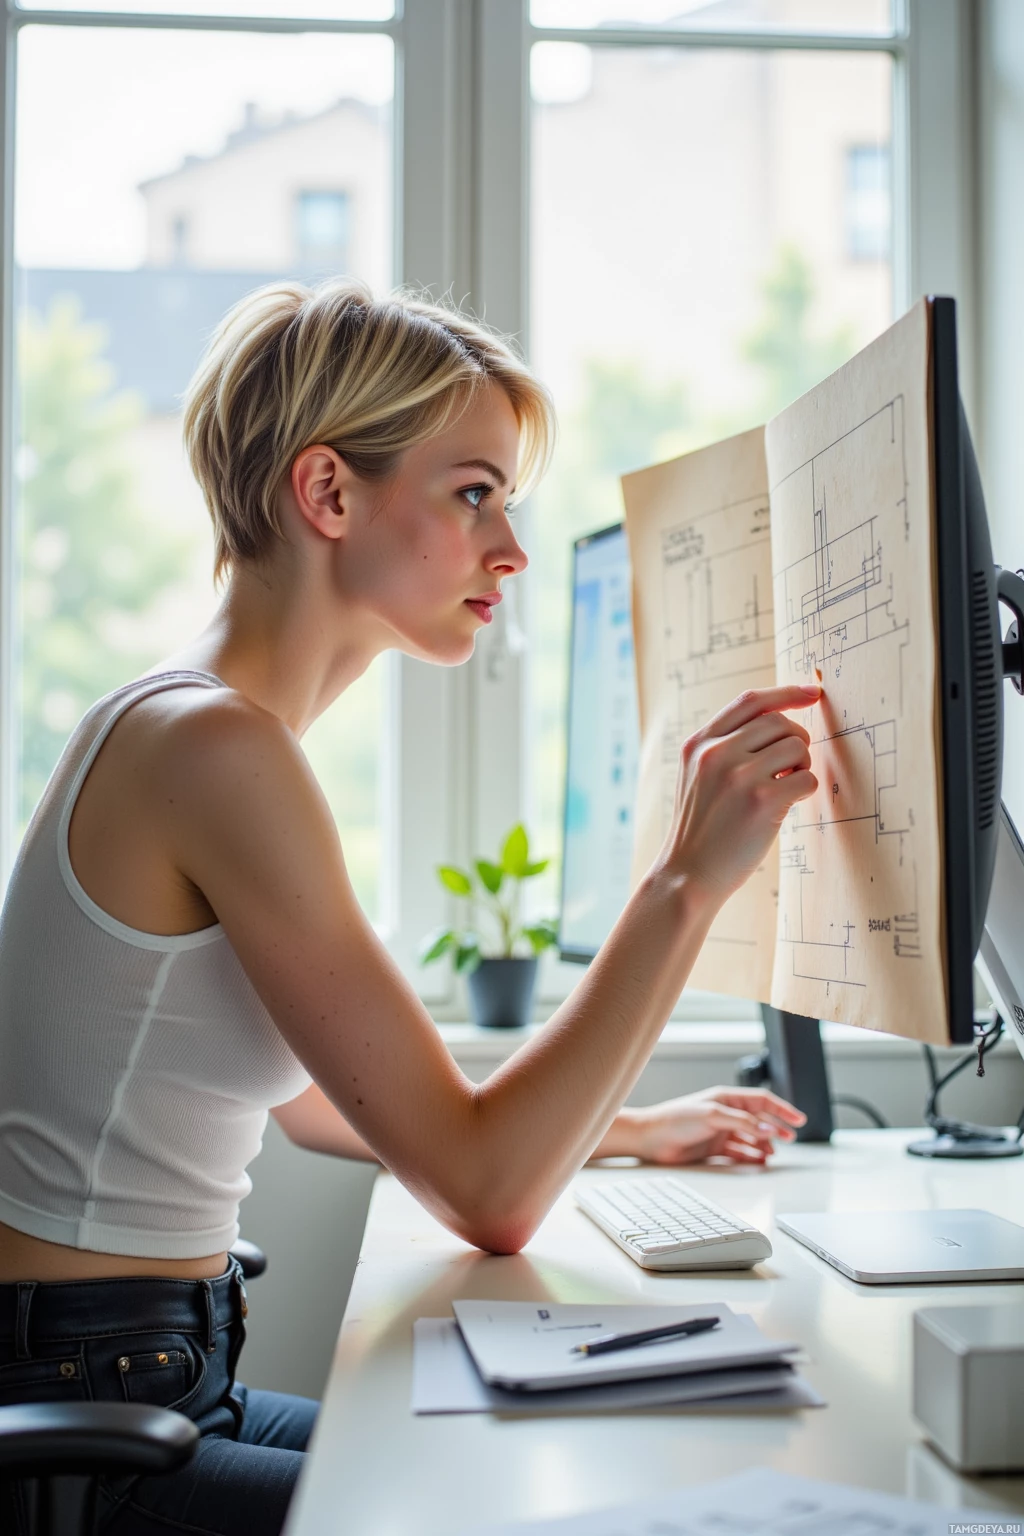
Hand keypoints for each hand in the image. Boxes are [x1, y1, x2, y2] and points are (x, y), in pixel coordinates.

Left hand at [605, 1087, 806, 1166]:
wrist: (651, 1138)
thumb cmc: (676, 1119)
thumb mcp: (712, 1115)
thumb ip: (741, 1122)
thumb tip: (767, 1128)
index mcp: (727, 1098)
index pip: (762, 1101)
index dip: (782, 1109)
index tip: (798, 1119)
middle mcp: (726, 1113)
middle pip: (759, 1119)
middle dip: (777, 1128)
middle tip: (791, 1137)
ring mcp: (721, 1131)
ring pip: (751, 1137)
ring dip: (764, 1144)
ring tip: (773, 1154)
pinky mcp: (714, 1147)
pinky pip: (739, 1152)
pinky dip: (751, 1156)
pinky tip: (759, 1162)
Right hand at [660, 684, 820, 901]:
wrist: (687, 874)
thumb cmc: (700, 828)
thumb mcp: (696, 776)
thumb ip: (724, 747)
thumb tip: (779, 721)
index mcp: (699, 743)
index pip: (750, 701)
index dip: (786, 693)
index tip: (812, 693)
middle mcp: (716, 753)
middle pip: (779, 721)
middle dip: (796, 739)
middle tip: (793, 764)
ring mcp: (739, 776)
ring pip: (797, 747)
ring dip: (802, 765)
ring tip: (785, 787)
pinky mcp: (762, 801)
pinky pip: (806, 778)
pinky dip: (805, 790)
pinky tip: (787, 804)